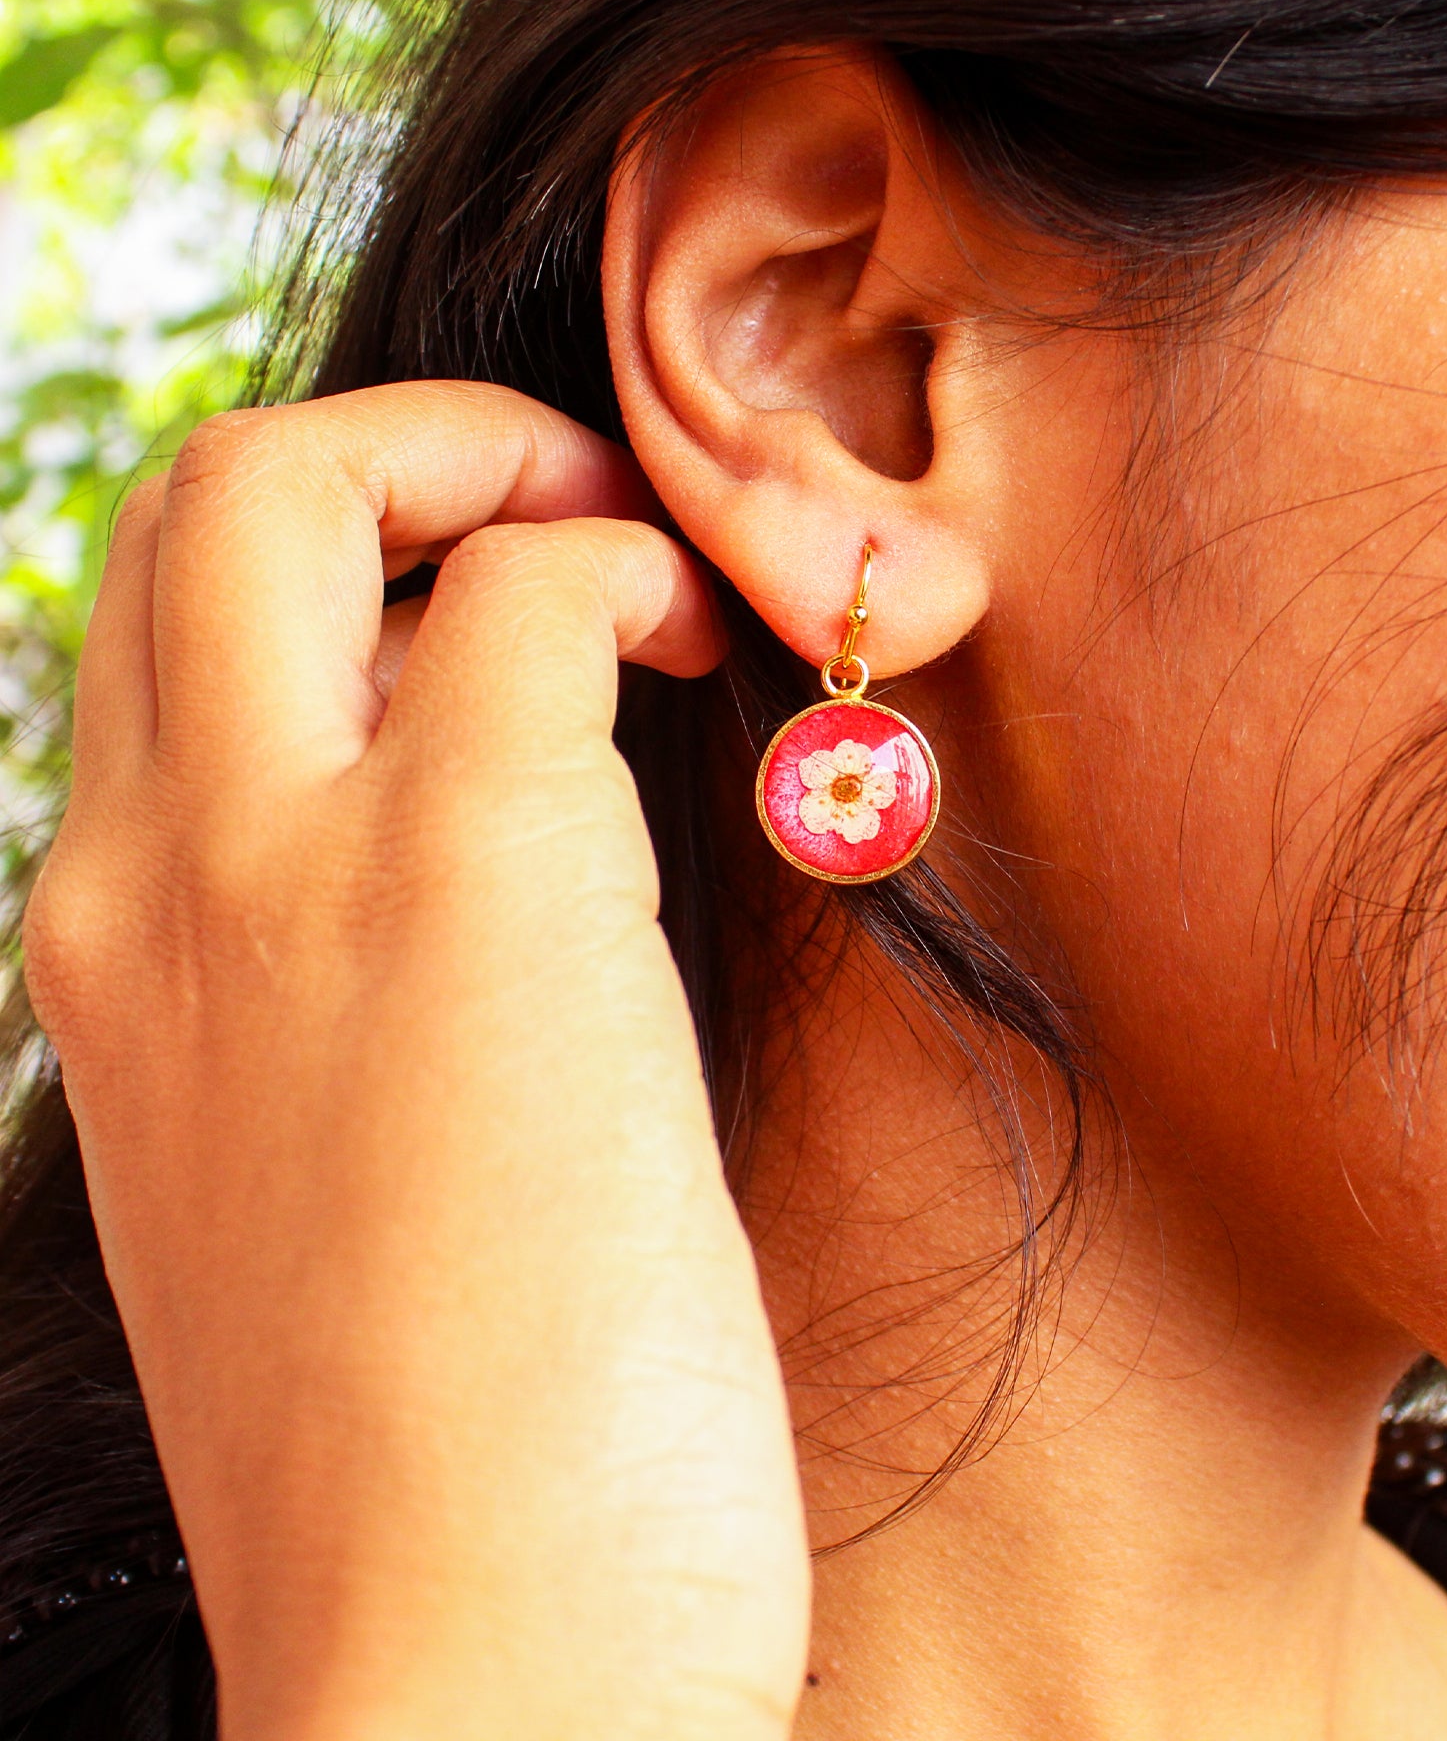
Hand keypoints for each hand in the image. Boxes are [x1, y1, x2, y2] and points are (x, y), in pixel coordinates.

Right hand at [23, 384, 808, 1740]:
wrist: (469, 1671)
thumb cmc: (436, 1462)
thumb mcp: (316, 1192)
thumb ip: (332, 1011)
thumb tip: (463, 880)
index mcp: (109, 961)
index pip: (169, 657)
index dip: (340, 583)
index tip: (500, 627)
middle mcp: (150, 881)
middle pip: (189, 511)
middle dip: (384, 449)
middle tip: (565, 514)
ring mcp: (284, 864)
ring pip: (287, 482)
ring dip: (500, 466)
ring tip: (655, 572)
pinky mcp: (475, 872)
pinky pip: (532, 592)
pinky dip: (627, 570)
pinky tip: (717, 660)